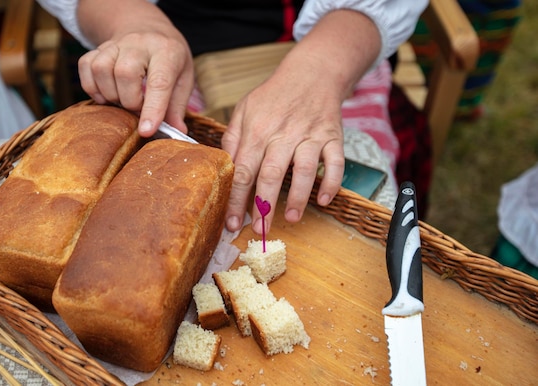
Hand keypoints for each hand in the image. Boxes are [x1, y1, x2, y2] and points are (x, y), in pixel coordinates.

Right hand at [77, 17, 193, 134]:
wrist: (148, 28)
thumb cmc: (168, 59)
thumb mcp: (183, 79)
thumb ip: (177, 107)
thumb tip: (176, 131)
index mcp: (167, 51)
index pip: (159, 82)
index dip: (152, 109)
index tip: (146, 130)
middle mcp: (140, 43)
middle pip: (125, 74)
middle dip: (129, 101)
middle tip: (138, 107)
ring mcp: (116, 43)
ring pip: (101, 70)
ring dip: (110, 94)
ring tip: (123, 99)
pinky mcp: (99, 46)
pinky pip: (86, 66)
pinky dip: (92, 86)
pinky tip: (106, 92)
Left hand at [220, 9, 379, 233]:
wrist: (312, 73)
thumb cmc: (274, 95)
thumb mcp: (244, 109)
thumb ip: (232, 139)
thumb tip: (223, 166)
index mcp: (257, 131)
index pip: (242, 170)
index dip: (236, 199)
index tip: (231, 222)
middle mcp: (283, 134)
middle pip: (271, 174)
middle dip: (264, 205)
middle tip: (260, 230)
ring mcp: (310, 135)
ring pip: (304, 170)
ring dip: (299, 197)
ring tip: (292, 218)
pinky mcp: (332, 137)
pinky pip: (335, 162)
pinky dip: (332, 182)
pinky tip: (324, 200)